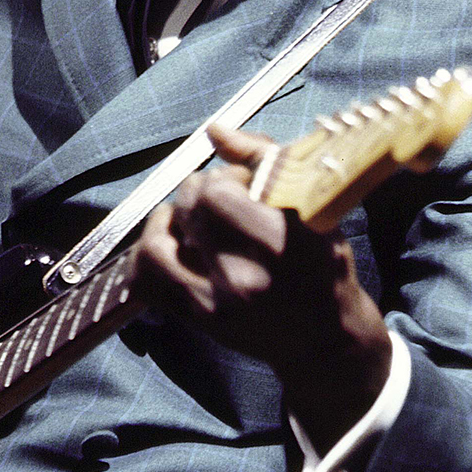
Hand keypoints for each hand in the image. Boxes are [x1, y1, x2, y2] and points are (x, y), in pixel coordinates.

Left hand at [134, 123, 391, 449]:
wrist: (325, 341)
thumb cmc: (323, 267)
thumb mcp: (312, 208)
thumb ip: (263, 160)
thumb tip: (215, 130)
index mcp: (278, 243)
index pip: (216, 191)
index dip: (225, 176)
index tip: (245, 184)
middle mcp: (242, 276)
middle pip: (187, 210)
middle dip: (201, 193)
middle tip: (223, 201)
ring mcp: (214, 303)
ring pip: (154, 245)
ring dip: (166, 222)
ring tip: (189, 221)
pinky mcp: (197, 321)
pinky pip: (146, 281)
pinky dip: (150, 255)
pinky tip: (172, 246)